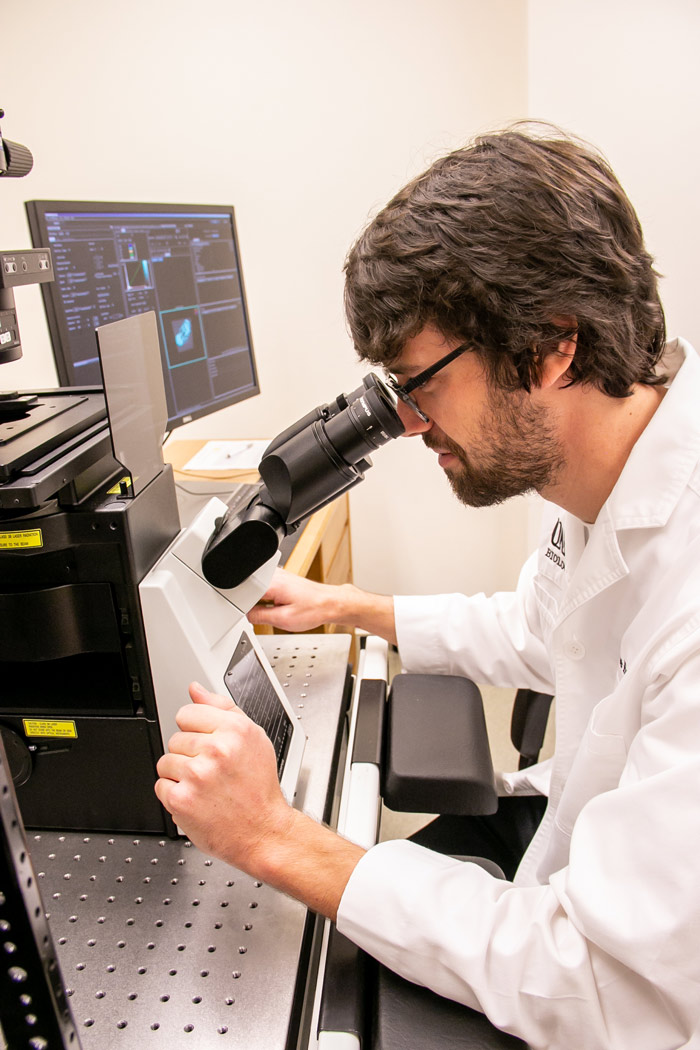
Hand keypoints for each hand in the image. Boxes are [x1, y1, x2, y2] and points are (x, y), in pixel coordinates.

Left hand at [155, 682, 293, 874]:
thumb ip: (222, 708)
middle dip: (189, 755)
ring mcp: (197, 775)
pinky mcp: (182, 800)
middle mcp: (217, 750)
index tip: (207, 744)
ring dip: (180, 775)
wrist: (264, 831)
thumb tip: (196, 689)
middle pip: (175, 739)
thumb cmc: (259, 788)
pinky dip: (174, 795)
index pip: (187, 713)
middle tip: (211, 771)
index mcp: (234, 730)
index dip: (195, 730)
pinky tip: (197, 799)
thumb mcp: (253, 738)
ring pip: (165, 762)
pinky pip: (161, 786)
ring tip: (204, 786)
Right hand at [247, 567, 339, 630]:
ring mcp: (279, 575)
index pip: (244, 593)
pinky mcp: (283, 579)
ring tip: (278, 609)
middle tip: (270, 614)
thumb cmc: (314, 609)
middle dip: (254, 604)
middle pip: (250, 590)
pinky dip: (270, 599)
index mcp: (272, 582)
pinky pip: (268, 589)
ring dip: (263, 601)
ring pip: (259, 589)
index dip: (244, 607)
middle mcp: (275, 574)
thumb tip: (247, 615)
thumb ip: (260, 617)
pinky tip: (281, 604)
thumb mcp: (283, 620)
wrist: (330, 604)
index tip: (251, 616)